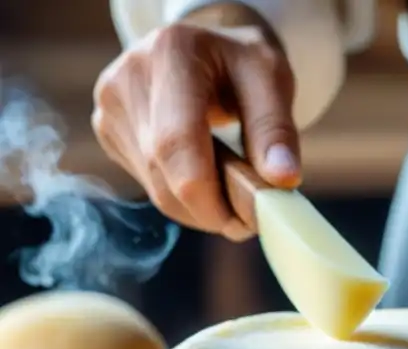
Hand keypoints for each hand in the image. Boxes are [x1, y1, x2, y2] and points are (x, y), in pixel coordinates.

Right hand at [92, 12, 300, 240]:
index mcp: (171, 54)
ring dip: (199, 208)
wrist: (207, 49)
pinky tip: (206, 180)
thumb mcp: (272, 79)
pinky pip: (148, 185)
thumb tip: (282, 179)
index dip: (209, 197)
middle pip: (164, 174)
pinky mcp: (108, 130)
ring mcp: (110, 106)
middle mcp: (128, 78)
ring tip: (233, 195)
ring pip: (155, 189)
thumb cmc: (243, 64)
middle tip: (249, 218)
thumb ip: (276, 129)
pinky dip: (182, 198)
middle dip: (210, 209)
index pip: (177, 144)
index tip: (246, 222)